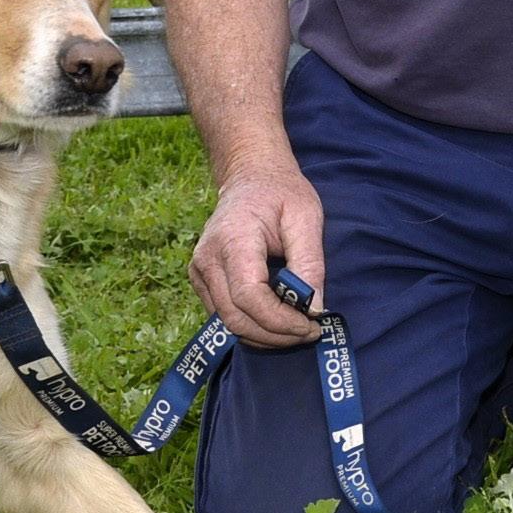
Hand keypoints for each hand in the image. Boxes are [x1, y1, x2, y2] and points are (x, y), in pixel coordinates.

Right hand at [188, 157, 324, 346]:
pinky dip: (252, 326)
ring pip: (228, 323)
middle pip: (235, 317)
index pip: (248, 296)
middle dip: (276, 335)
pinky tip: (278, 320)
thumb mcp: (306, 217)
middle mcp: (207, 259)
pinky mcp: (201, 280)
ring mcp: (199, 271)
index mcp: (233, 239)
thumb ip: (310, 262)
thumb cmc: (280, 193)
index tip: (311, 325)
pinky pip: (224, 316)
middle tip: (310, 332)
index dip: (279, 320)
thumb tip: (314, 308)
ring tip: (298, 328)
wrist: (250, 177)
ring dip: (265, 336)